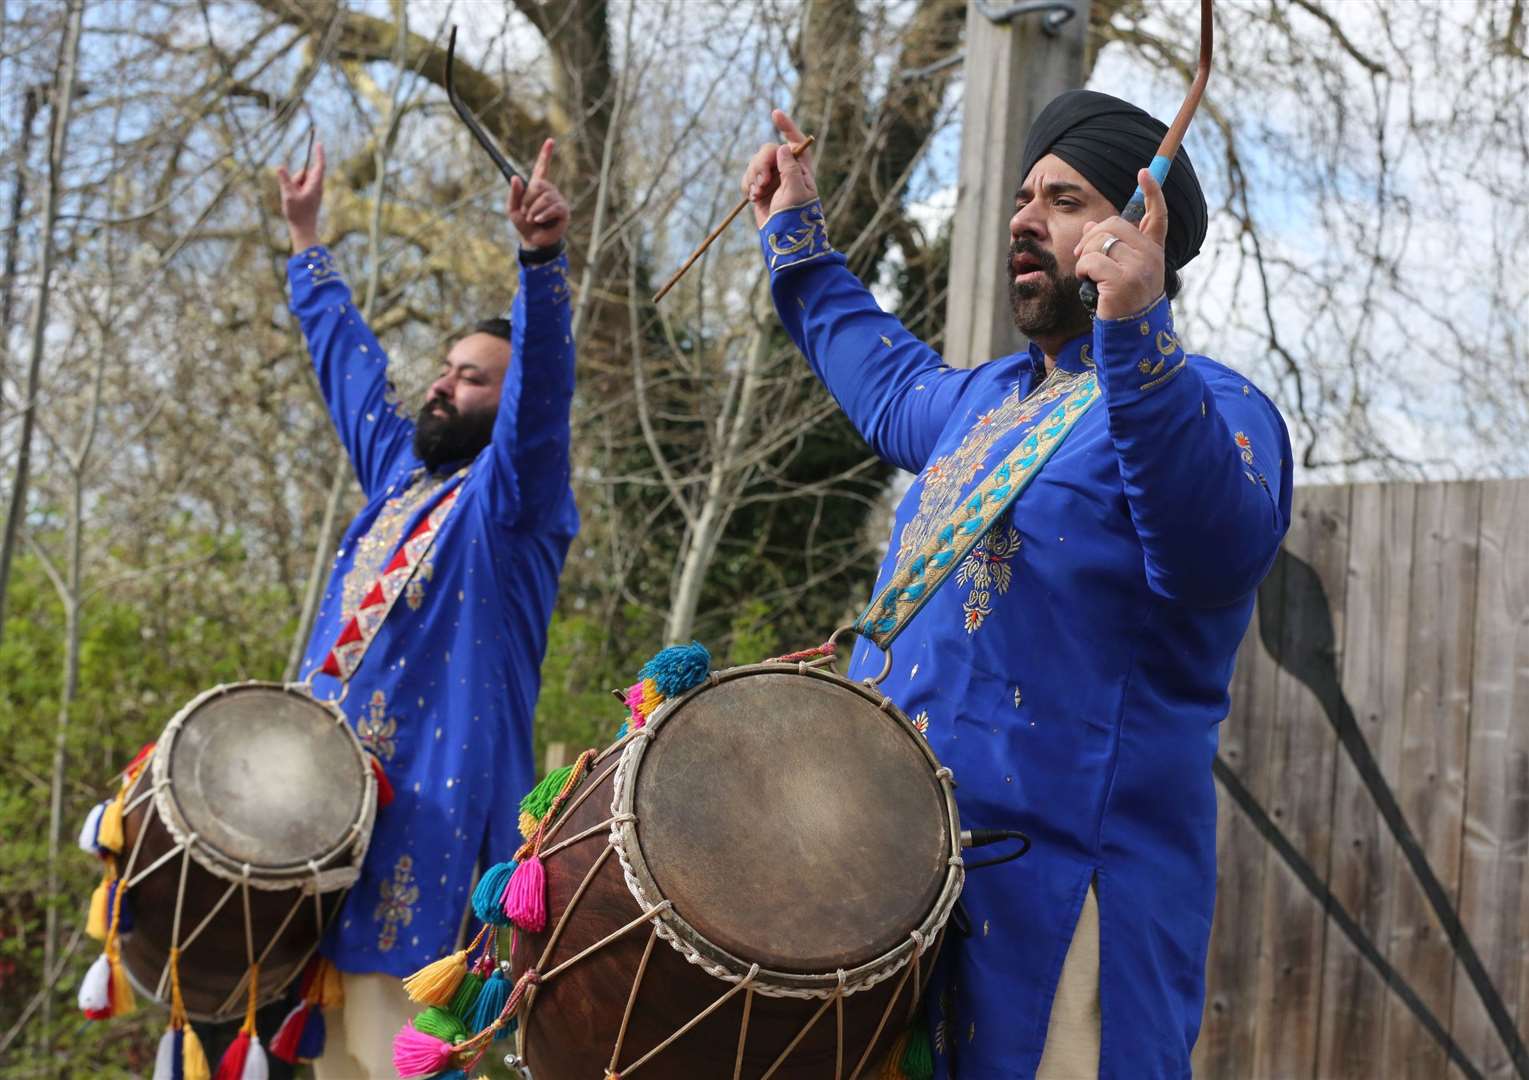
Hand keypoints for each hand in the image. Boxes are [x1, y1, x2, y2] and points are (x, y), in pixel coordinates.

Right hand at [275, 141, 324, 251]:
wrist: (303, 229)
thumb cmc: (297, 214)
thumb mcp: (288, 195)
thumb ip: (285, 180)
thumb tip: (280, 167)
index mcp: (315, 185)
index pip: (319, 165)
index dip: (319, 154)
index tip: (319, 143)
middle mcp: (317, 187)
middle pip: (305, 172)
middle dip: (296, 177)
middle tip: (291, 191)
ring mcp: (313, 192)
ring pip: (300, 180)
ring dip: (293, 185)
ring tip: (292, 199)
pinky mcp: (309, 196)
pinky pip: (299, 187)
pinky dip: (293, 191)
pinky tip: (293, 202)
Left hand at [508, 139, 569, 248]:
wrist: (534, 241)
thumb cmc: (524, 224)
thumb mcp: (513, 209)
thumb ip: (514, 194)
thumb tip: (516, 178)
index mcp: (537, 187)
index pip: (542, 167)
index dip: (545, 154)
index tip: (550, 141)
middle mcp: (550, 190)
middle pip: (538, 184)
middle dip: (528, 199)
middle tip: (526, 212)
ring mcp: (558, 200)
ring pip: (544, 197)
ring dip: (533, 209)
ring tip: (533, 219)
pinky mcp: (563, 211)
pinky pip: (552, 207)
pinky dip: (542, 215)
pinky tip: (539, 220)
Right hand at [742, 108, 817, 228]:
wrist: (783, 238)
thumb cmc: (796, 217)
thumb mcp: (796, 191)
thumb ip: (790, 168)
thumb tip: (782, 147)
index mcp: (801, 168)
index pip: (795, 142)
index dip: (786, 126)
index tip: (775, 113)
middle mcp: (786, 170)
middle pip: (768, 151)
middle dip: (761, 164)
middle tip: (762, 182)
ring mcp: (772, 179)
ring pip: (755, 163)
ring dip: (753, 176)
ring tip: (757, 194)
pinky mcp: (759, 189)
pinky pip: (747, 177)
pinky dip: (747, 185)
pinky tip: (752, 198)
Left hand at [1073, 168, 1167, 319]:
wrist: (1129, 337)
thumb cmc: (1121, 304)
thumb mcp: (1119, 271)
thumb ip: (1109, 247)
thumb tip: (1091, 225)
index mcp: (1153, 252)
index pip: (1157, 215)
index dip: (1153, 192)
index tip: (1144, 172)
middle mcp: (1151, 256)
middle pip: (1113, 224)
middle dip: (1090, 238)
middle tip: (1082, 257)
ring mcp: (1139, 268)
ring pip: (1099, 241)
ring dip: (1084, 257)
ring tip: (1090, 277)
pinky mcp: (1123, 281)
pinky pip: (1091, 260)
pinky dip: (1082, 270)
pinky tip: (1089, 285)